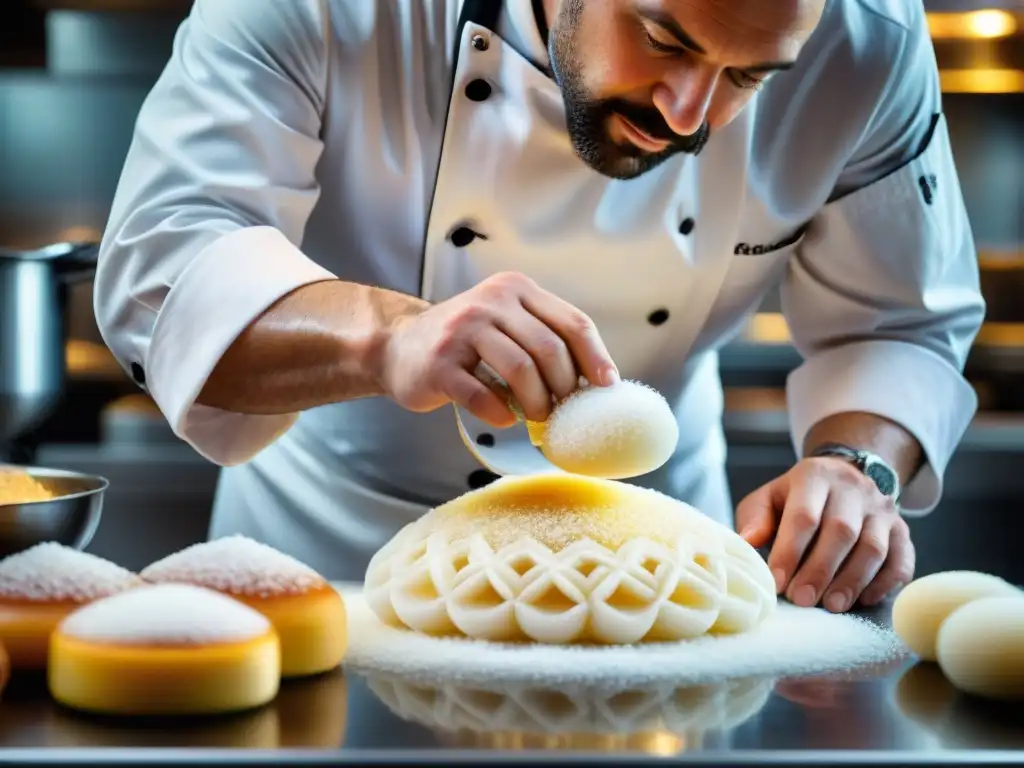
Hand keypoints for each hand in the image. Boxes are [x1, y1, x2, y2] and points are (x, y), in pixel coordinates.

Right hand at [379, 271, 618, 426]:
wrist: (397, 347)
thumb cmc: (464, 342)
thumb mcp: (506, 323)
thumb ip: (544, 337)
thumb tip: (595, 380)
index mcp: (515, 289)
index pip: (572, 322)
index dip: (596, 358)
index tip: (607, 387)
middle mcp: (490, 302)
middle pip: (550, 349)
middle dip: (565, 387)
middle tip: (564, 410)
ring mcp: (462, 331)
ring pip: (521, 370)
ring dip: (537, 403)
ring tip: (537, 417)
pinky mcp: (440, 365)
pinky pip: (483, 396)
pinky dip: (501, 414)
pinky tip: (504, 419)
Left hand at [735, 457, 914, 612]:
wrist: (844, 478)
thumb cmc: (798, 498)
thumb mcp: (769, 497)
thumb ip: (756, 518)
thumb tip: (747, 542)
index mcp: (814, 476)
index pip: (804, 516)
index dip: (790, 552)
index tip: (777, 583)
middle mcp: (853, 489)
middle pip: (841, 531)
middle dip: (820, 570)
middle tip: (802, 600)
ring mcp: (882, 509)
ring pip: (873, 547)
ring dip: (852, 580)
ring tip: (831, 606)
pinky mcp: (902, 530)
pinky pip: (901, 559)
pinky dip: (884, 583)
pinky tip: (864, 600)